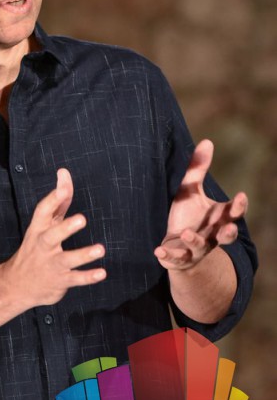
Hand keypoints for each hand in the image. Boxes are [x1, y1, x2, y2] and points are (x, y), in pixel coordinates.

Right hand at [2, 168, 105, 307]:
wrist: (16, 285)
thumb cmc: (36, 247)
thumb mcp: (44, 223)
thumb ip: (58, 199)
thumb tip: (64, 172)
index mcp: (38, 229)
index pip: (42, 212)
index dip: (52, 199)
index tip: (63, 187)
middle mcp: (43, 246)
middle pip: (52, 236)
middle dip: (65, 228)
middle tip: (82, 219)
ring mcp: (51, 264)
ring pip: (66, 259)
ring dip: (83, 255)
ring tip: (100, 249)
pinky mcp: (60, 280)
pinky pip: (75, 279)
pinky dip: (88, 277)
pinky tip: (101, 272)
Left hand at [154, 139, 247, 270]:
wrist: (177, 245)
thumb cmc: (188, 215)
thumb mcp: (190, 190)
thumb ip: (198, 169)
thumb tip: (207, 141)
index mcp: (218, 218)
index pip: (233, 213)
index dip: (239, 206)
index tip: (242, 196)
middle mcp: (212, 235)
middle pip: (227, 237)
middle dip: (229, 233)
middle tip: (229, 228)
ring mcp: (197, 248)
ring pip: (201, 248)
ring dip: (194, 241)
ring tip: (185, 233)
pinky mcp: (180, 258)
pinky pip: (176, 259)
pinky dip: (168, 255)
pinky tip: (157, 251)